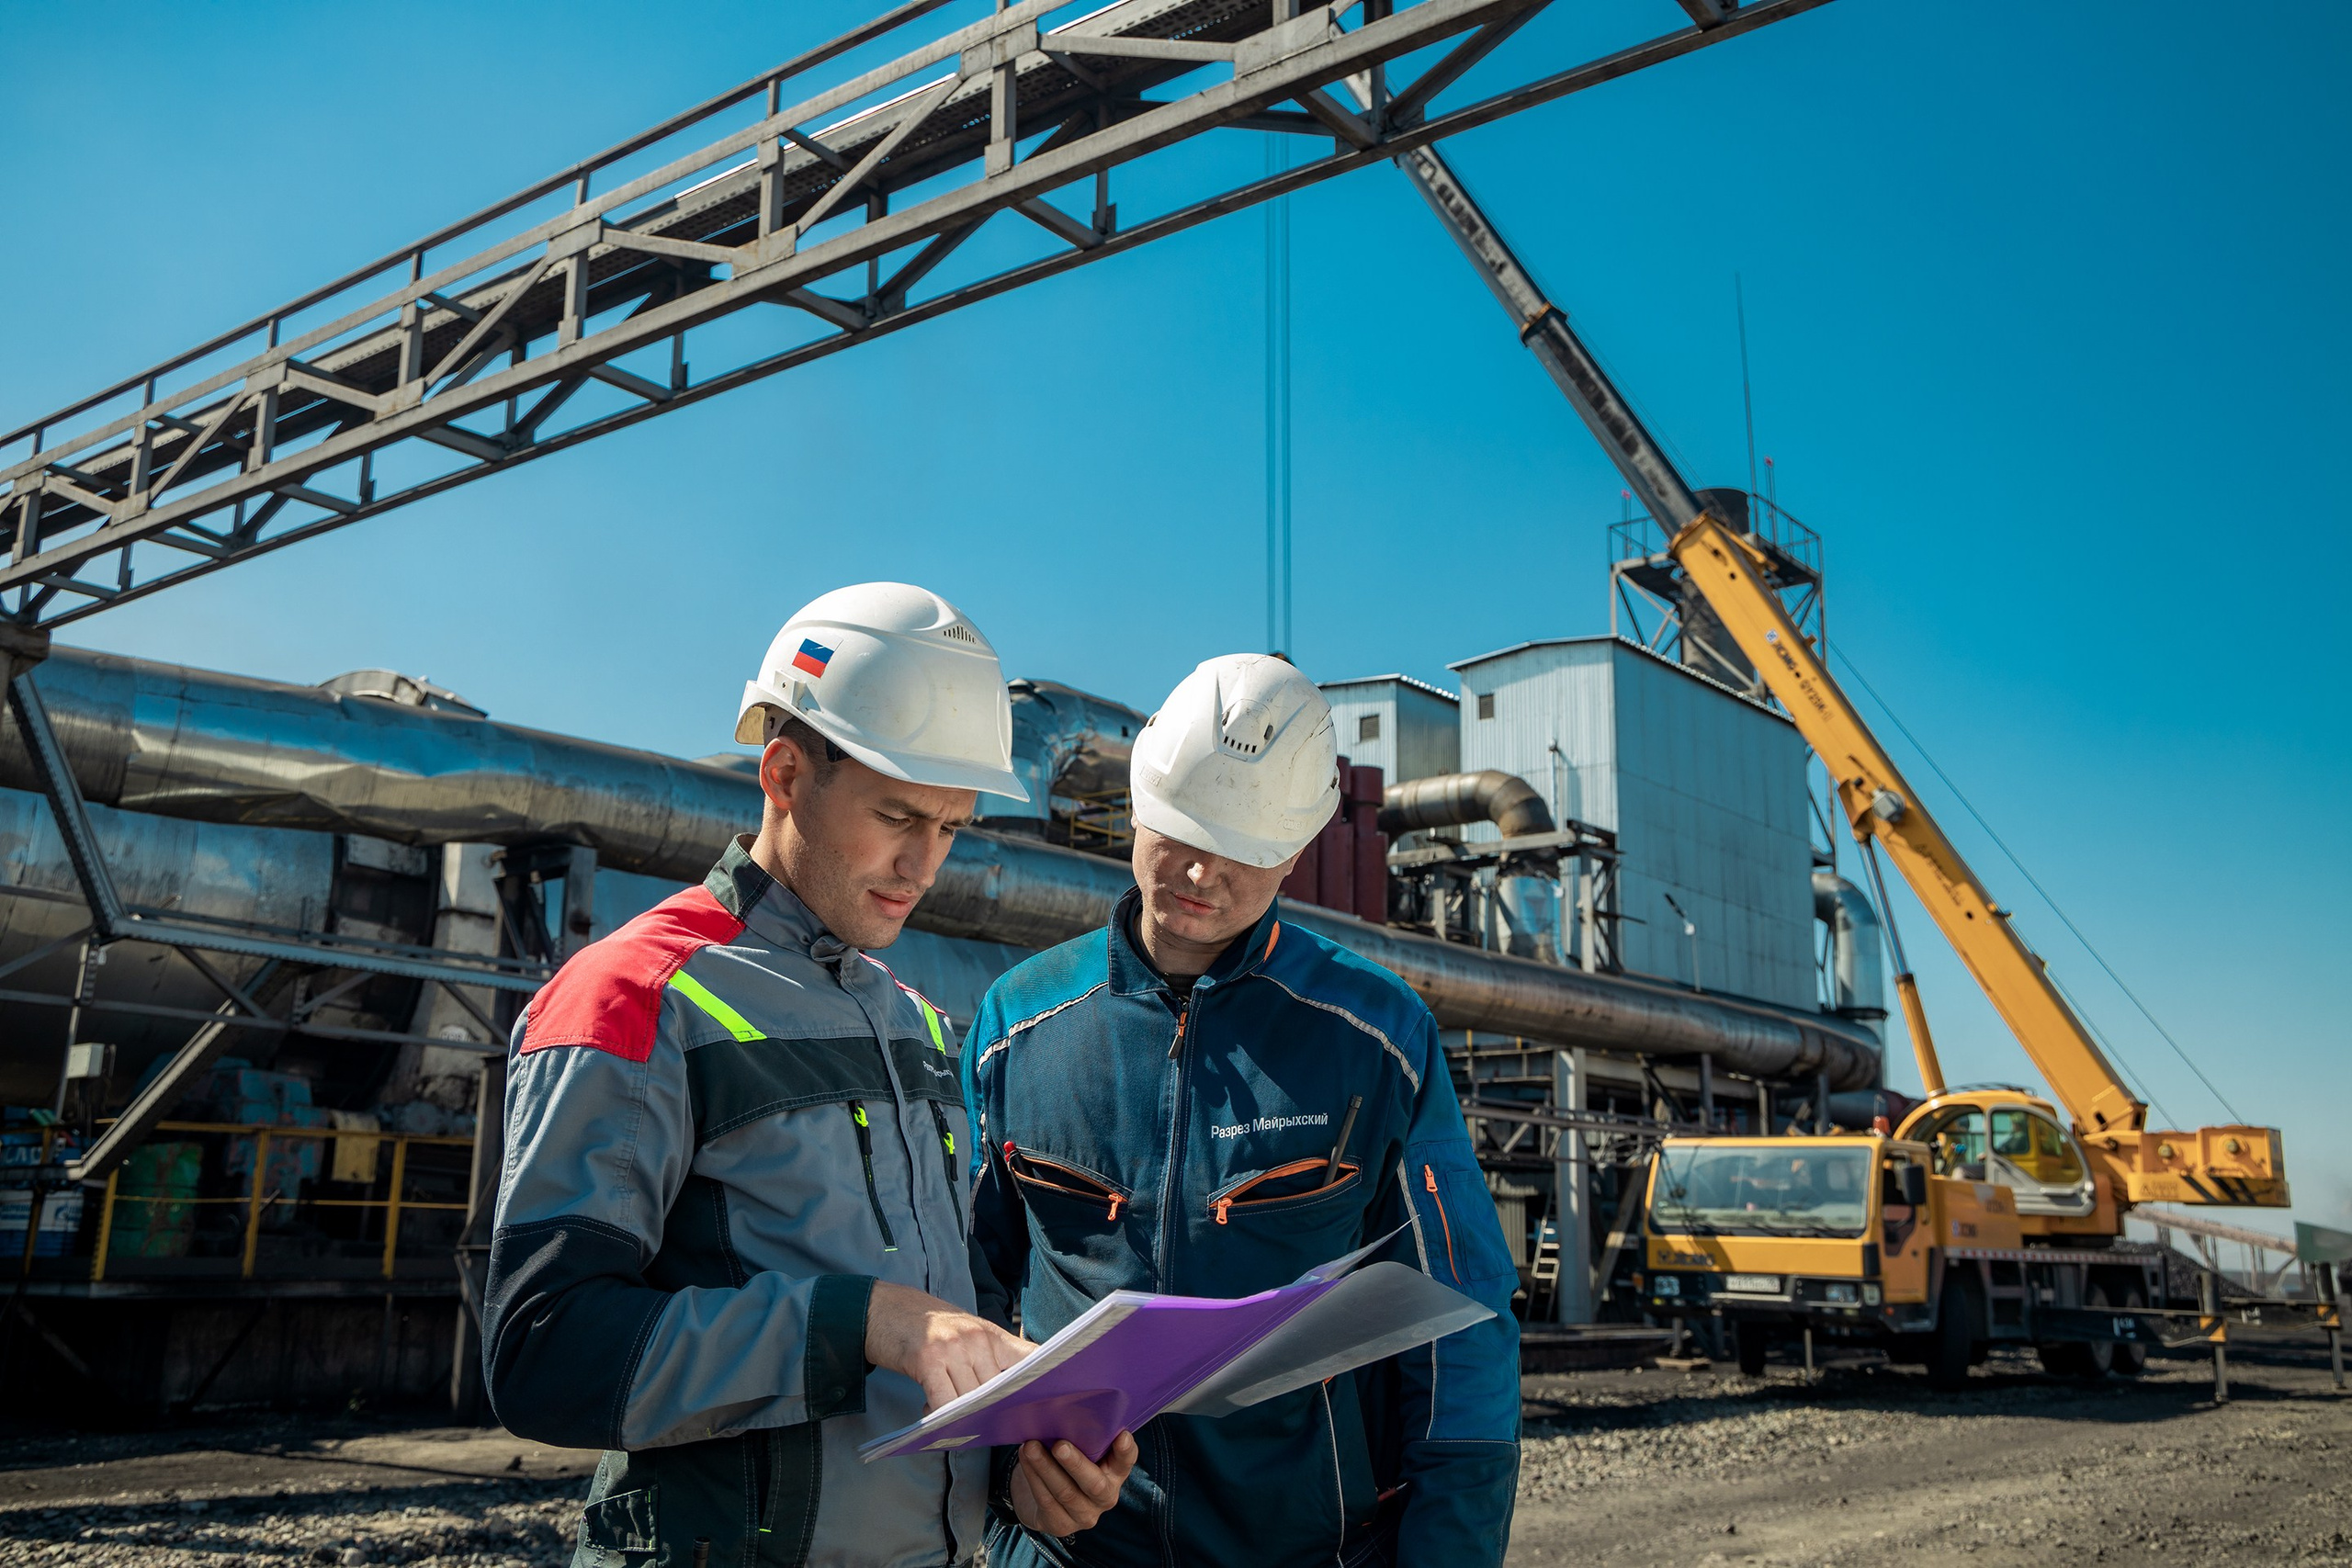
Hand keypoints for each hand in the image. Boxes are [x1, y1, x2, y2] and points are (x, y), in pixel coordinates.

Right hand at [864, 1281, 1032, 1411]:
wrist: (884, 1308)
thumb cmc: (927, 1326)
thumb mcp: (966, 1333)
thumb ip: (989, 1358)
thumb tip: (1008, 1396)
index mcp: (992, 1334)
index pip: (1031, 1357)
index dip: (1043, 1379)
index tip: (1052, 1400)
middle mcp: (977, 1339)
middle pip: (997, 1391)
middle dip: (991, 1412)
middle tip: (981, 1426)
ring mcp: (953, 1349)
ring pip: (971, 1400)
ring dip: (962, 1417)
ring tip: (950, 1417)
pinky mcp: (927, 1360)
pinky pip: (944, 1402)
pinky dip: (940, 1415)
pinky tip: (930, 1411)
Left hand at [1010, 1432, 1136, 1536]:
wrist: (1041, 1497)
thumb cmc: (1063, 1463)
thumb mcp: (1078, 1449)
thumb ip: (1081, 1437)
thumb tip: (1065, 1411)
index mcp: (1115, 1473)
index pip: (1126, 1462)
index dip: (1126, 1451)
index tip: (1122, 1436)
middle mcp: (1105, 1497)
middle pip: (1094, 1484)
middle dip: (1076, 1464)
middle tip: (1059, 1445)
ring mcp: (1084, 1515)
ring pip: (1065, 1492)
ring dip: (1045, 1468)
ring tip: (1030, 1447)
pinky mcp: (1061, 1525)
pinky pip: (1046, 1502)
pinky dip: (1034, 1479)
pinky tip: (1025, 1462)